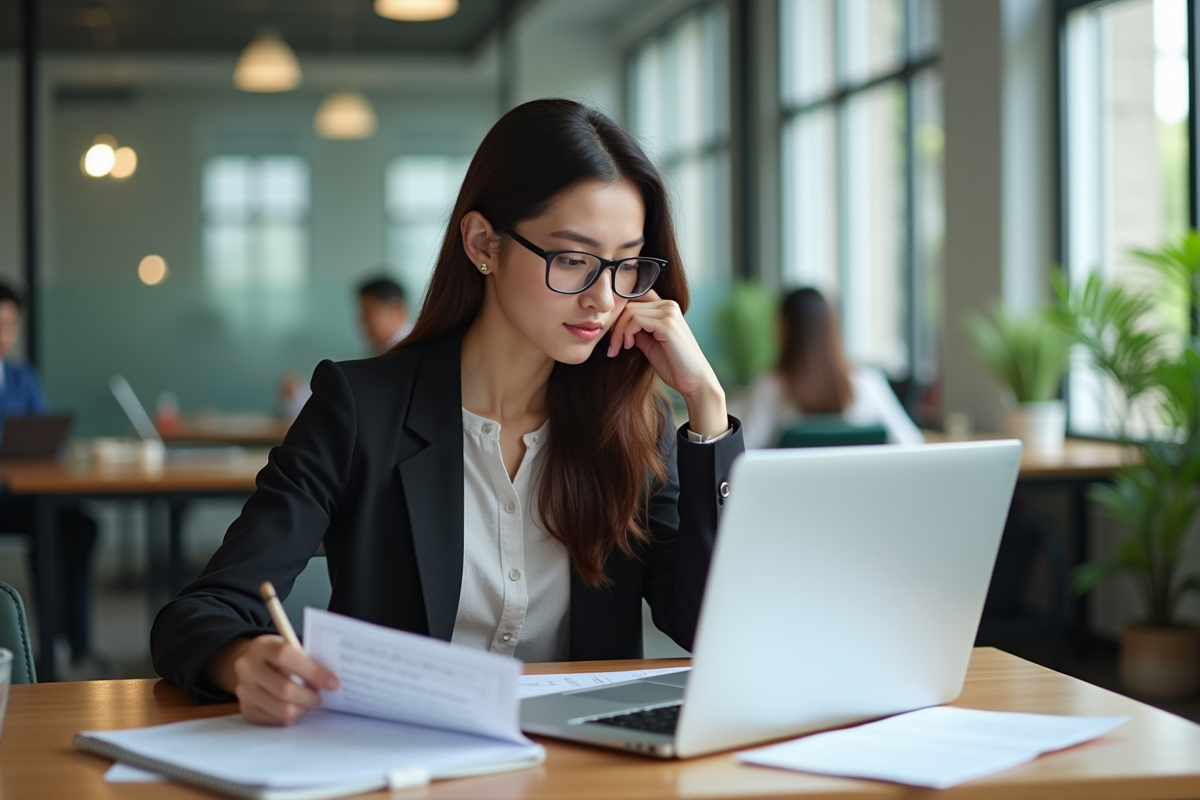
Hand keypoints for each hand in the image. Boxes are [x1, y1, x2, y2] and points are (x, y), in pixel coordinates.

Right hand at [216, 635, 339, 725]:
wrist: (247, 663)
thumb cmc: (277, 654)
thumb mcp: (288, 644)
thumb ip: (305, 656)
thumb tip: (332, 677)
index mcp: (261, 646)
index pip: (286, 657)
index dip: (313, 671)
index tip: (333, 682)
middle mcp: (247, 669)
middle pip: (284, 689)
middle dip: (310, 696)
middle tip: (321, 696)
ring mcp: (244, 691)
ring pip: (282, 709)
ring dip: (303, 708)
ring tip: (310, 701)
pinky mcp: (247, 710)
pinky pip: (276, 720)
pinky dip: (293, 715)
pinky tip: (297, 706)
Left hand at [607, 290, 727, 436]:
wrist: (694, 381)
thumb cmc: (674, 365)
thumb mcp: (649, 344)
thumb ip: (636, 331)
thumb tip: (617, 324)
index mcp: (666, 308)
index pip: (634, 299)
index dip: (618, 316)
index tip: (612, 337)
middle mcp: (669, 305)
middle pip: (629, 304)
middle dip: (615, 326)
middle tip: (612, 347)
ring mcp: (669, 313)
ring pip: (629, 311)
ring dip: (618, 332)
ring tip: (618, 349)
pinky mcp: (667, 324)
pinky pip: (635, 320)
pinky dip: (626, 333)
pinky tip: (627, 346)